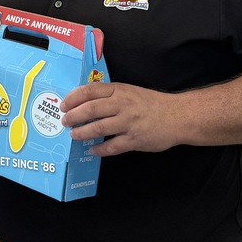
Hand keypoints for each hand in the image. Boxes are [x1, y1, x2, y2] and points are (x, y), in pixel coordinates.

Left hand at [60, 81, 179, 156]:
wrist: (177, 116)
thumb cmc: (150, 103)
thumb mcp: (129, 91)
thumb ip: (110, 95)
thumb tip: (83, 101)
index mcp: (119, 90)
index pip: (90, 91)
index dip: (73, 98)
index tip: (63, 104)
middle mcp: (122, 105)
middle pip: (90, 109)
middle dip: (73, 116)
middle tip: (64, 121)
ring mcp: (128, 123)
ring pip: (98, 128)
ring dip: (82, 132)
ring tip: (74, 135)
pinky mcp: (135, 140)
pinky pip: (112, 146)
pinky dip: (100, 149)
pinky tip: (92, 150)